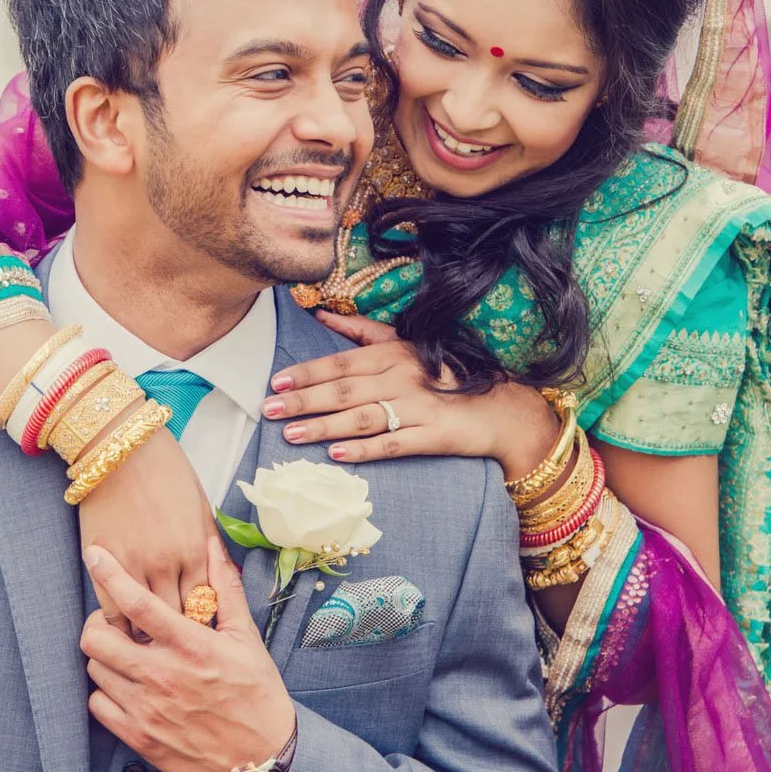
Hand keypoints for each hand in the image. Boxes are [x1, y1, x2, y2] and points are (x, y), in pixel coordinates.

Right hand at [78, 425, 213, 632]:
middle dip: (175, 639)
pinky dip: (118, 626)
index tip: (195, 634)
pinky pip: (112, 613)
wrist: (122, 445)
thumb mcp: (199, 507)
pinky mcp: (104, 563)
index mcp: (197, 550)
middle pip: (176, 623)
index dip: (199, 625)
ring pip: (143, 625)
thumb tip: (216, 576)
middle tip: (172, 649)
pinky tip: (120, 628)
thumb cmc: (164, 471)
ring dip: (145, 636)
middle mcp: (169, 564)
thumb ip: (208, 545)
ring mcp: (135, 566)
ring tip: (145, 645)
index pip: (204, 608)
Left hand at [80, 537, 295, 771]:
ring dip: (104, 656)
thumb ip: (225, 588)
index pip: (136, 602)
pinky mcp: (140, 738)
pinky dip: (104, 692)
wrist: (263, 758)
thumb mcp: (246, 636)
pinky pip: (98, 706)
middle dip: (98, 621)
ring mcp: (147, 710)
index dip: (109, 573)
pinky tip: (124, 685)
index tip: (94, 555)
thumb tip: (212, 544)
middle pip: (97, 638)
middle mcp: (162, 675)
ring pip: (95, 669)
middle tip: (112, 621)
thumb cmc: (257, 693)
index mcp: (189, 645)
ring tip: (123, 653)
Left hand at [265, 311, 558, 481]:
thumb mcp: (407, 343)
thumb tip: (322, 315)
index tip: (277, 383)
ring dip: (323, 427)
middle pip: (344, 391)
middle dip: (303, 401)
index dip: (307, 373)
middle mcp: (402, 376)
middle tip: (269, 411)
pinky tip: (337, 456)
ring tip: (292, 435)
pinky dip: (364, 450)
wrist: (500, 406)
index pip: (341, 363)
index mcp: (393, 353)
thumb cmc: (447, 373)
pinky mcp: (432, 435)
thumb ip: (363, 331)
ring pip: (360, 418)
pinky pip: (392, 443)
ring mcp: (417, 406)